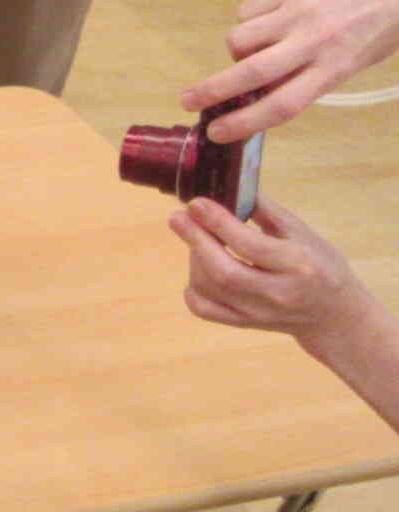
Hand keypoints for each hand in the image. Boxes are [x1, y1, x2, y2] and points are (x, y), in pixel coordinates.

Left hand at [168, 195, 375, 340]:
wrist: (333, 314)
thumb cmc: (319, 265)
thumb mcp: (304, 233)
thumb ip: (268, 211)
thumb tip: (231, 187)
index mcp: (298, 264)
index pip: (250, 245)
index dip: (217, 222)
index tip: (196, 203)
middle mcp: (277, 293)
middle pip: (223, 271)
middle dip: (195, 240)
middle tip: (177, 217)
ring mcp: (258, 313)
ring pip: (209, 288)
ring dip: (194, 259)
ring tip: (197, 239)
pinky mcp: (244, 324)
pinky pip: (204, 309)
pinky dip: (192, 288)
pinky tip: (198, 269)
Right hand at [180, 0, 398, 139]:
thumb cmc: (373, 35)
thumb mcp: (346, 67)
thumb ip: (304, 80)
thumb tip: (257, 95)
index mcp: (332, 68)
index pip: (282, 105)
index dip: (245, 123)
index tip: (217, 133)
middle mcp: (314, 40)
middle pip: (251, 73)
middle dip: (212, 90)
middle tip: (187, 100)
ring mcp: (299, 10)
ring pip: (239, 38)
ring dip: (237, 51)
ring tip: (256, 48)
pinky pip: (247, 10)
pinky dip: (250, 22)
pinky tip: (270, 20)